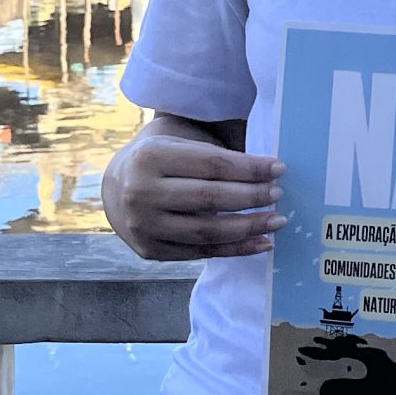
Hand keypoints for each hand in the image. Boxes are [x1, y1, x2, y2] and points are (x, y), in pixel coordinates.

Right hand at [102, 123, 284, 261]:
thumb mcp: (178, 141)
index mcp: (150, 156)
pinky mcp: (151, 251)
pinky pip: (202, 253)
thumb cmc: (160, 159)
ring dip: (249, 228)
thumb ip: (215, 154)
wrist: (116, 187)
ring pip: (207, 231)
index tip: (279, 169)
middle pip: (210, 198)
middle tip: (277, 194)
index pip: (211, 164)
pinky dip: (236, 250)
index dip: (249, 168)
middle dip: (251, 197)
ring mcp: (145, 226)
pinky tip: (262, 243)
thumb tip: (267, 171)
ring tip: (276, 221)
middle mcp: (142, 193)